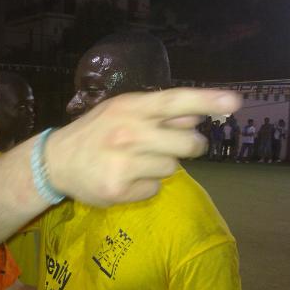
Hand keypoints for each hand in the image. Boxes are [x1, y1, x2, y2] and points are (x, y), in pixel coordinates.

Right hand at [46, 88, 240, 206]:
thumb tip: (196, 115)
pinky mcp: (120, 189)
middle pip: (188, 142)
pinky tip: (126, 177)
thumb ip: (158, 113)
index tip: (234, 103)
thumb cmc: (94, 133)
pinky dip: (146, 184)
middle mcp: (128, 133)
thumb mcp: (121, 112)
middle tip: (173, 145)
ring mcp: (124, 163)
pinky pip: (155, 188)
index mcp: (130, 108)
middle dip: (188, 145)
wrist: (55, 162)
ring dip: (161, 166)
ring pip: (173, 168)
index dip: (206, 100)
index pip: (174, 100)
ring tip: (136, 161)